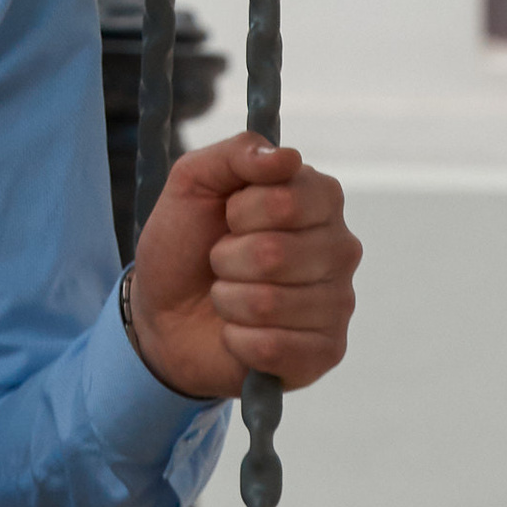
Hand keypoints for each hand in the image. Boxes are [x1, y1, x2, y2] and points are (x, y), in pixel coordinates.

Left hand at [129, 132, 360, 401]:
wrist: (166, 312)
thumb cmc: (187, 242)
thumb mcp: (193, 182)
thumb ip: (236, 153)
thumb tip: (286, 157)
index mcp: (319, 198)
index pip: (285, 200)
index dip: (240, 212)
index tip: (228, 216)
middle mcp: (341, 248)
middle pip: (274, 254)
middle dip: (226, 259)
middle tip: (223, 261)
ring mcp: (339, 303)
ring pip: (269, 304)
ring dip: (228, 301)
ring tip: (229, 296)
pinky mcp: (327, 352)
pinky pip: (273, 348)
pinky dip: (237, 340)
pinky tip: (239, 333)